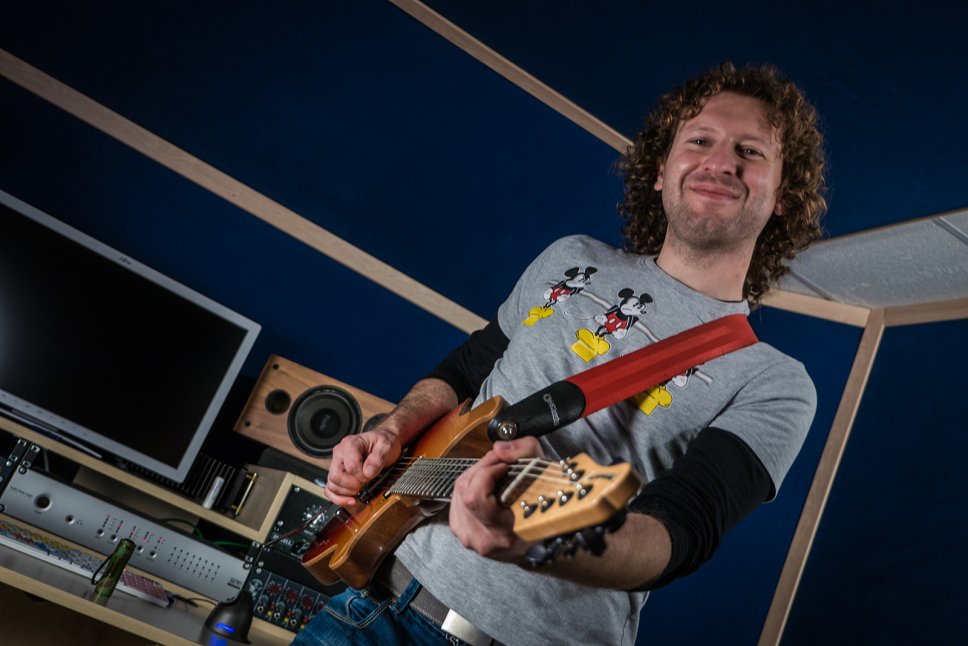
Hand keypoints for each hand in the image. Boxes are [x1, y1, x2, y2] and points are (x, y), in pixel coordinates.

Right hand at [324, 424, 402, 508]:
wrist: (382, 443)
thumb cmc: (382, 442)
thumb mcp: (386, 446)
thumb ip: (378, 458)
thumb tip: (368, 472)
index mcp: (350, 443)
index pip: (350, 466)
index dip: (361, 476)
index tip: (371, 475)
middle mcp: (340, 453)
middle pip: (336, 476)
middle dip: (353, 485)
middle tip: (365, 483)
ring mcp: (336, 464)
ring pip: (332, 484)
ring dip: (346, 492)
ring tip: (360, 489)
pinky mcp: (337, 474)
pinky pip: (330, 490)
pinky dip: (338, 498)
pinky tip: (350, 500)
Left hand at [449, 437, 543, 559]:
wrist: (537, 530)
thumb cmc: (543, 505)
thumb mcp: (545, 473)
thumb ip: (525, 452)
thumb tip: (499, 449)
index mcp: (504, 533)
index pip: (476, 498)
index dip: (486, 473)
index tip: (503, 465)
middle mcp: (483, 539)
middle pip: (465, 492)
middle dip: (481, 469)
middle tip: (497, 464)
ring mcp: (469, 537)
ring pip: (458, 495)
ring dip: (474, 477)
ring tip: (491, 474)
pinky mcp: (460, 531)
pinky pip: (456, 501)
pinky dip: (468, 487)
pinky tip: (481, 486)